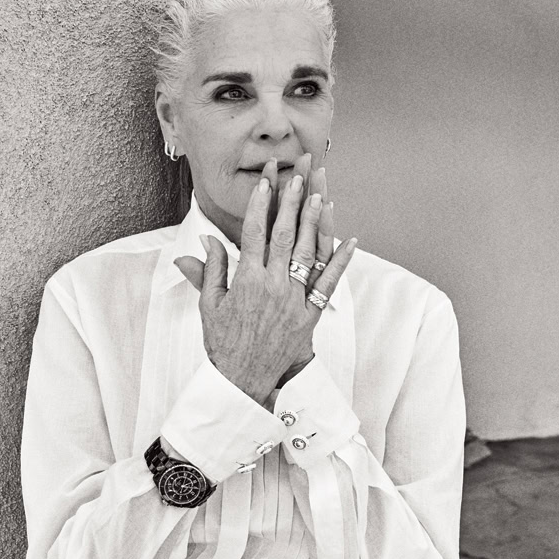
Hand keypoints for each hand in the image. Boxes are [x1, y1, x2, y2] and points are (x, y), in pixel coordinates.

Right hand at [174, 154, 357, 406]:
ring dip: (316, 223)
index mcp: (246, 281)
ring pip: (309, 255)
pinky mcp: (310, 317)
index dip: (260, 204)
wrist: (241, 381)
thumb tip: (207, 239)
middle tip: (299, 176)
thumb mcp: (209, 305)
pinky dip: (342, 263)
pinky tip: (352, 240)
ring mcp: (293, 301)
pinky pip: (329, 286)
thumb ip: (210, 270)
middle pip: (285, 236)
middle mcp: (272, 287)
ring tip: (321, 195)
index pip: (254, 233)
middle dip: (292, 203)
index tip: (266, 181)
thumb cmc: (222, 343)